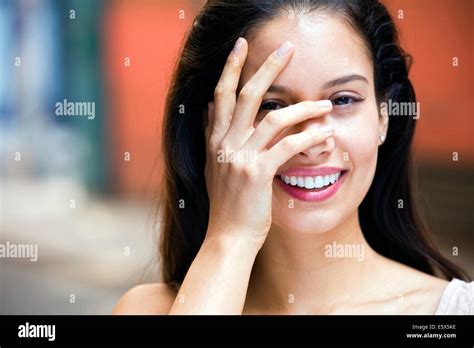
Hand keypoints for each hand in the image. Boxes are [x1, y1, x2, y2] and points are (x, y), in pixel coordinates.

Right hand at [204, 38, 334, 248]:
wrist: (227, 237)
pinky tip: (326, 133)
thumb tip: (209, 107)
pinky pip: (287, 146)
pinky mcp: (257, 174)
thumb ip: (213, 134)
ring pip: (274, 119)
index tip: (242, 46)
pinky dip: (309, 137)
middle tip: (287, 48)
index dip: (230, 68)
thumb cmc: (227, 204)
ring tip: (324, 103)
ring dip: (302, 107)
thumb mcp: (213, 165)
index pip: (220, 94)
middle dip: (267, 68)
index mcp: (214, 140)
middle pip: (246, 95)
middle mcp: (224, 144)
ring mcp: (240, 158)